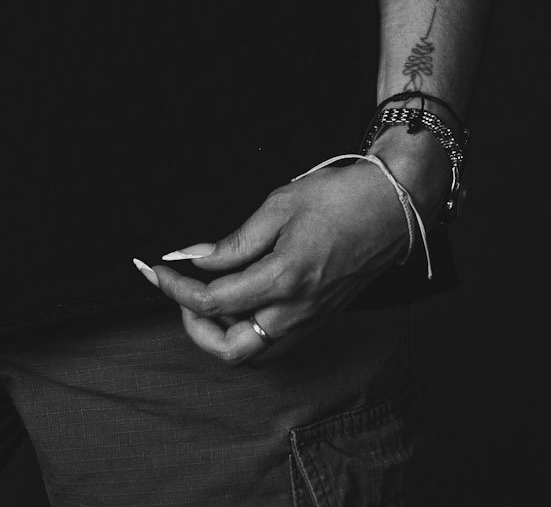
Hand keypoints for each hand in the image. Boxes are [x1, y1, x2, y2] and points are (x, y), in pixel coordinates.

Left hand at [141, 161, 414, 363]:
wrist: (394, 206)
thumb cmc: (341, 197)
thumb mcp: (280, 205)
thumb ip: (235, 241)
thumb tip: (196, 258)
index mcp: (283, 280)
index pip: (212, 302)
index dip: (175, 287)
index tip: (155, 268)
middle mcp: (296, 312)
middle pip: (231, 351)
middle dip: (194, 329)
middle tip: (179, 291)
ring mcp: (311, 320)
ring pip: (254, 354)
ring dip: (221, 334)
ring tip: (207, 295)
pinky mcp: (320, 318)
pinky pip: (275, 342)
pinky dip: (247, 329)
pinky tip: (239, 296)